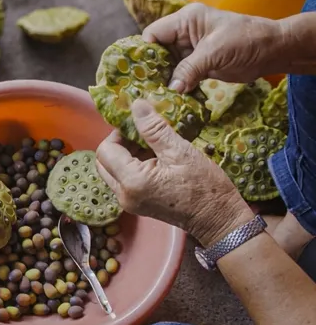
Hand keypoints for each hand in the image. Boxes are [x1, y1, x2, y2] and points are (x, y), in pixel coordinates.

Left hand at [95, 99, 254, 246]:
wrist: (220, 220)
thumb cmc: (204, 186)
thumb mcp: (179, 151)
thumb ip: (154, 128)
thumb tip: (136, 104)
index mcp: (131, 181)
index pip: (106, 150)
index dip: (118, 133)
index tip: (137, 124)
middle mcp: (123, 195)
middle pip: (104, 162)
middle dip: (119, 144)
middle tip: (142, 133)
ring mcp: (129, 202)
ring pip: (113, 171)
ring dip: (126, 155)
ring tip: (152, 144)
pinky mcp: (137, 205)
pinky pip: (124, 181)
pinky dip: (133, 166)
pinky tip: (155, 157)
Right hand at [144, 3, 286, 92]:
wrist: (274, 51)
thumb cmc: (246, 40)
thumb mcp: (215, 52)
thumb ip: (190, 68)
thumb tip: (171, 88)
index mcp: (185, 20)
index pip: (153, 34)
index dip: (144, 52)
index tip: (137, 72)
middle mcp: (184, 34)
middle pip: (157, 52)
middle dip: (151, 69)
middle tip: (143, 89)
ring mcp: (191, 51)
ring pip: (167, 66)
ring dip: (164, 80)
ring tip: (154, 97)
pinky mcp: (198, 65)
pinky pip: (181, 76)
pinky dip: (177, 86)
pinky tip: (171, 98)